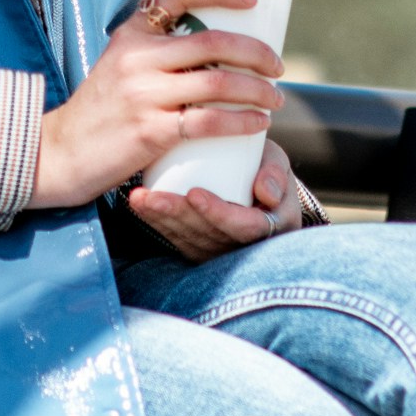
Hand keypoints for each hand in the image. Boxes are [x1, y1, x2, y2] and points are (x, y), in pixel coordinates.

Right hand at [34, 0, 282, 209]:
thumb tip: (211, 53)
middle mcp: (137, 57)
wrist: (60, 153)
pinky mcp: (150, 130)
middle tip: (277, 66)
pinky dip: (242, 121)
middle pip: (213, 41)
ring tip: (275, 98)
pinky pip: (209, 121)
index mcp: (130, 34)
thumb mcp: (118, 67)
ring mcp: (143, 93)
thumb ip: (154, 56)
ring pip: (219, 81)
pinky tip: (257, 124)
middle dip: (256, 52)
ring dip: (258, 89)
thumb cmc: (98, 112)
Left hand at [130, 139, 309, 261]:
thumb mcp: (277, 164)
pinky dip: (157, 223)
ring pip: (189, 240)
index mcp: (272, 228)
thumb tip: (264, 191)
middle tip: (152, 197)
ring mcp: (222, 251)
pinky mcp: (201, 250)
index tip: (194, 194)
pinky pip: (178, 239)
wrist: (257, 186)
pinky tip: (140, 205)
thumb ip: (275, 173)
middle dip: (178, 216)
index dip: (218, 213)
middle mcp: (246, 246)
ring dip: (161, 220)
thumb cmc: (266, 168)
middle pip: (209, 235)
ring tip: (139, 198)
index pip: (245, 227)